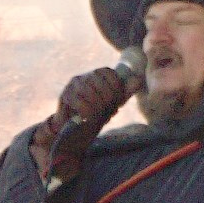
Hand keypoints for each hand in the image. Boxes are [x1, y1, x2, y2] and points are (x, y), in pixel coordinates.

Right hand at [31, 64, 137, 184]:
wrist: (73, 128)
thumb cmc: (95, 113)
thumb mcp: (113, 103)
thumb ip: (125, 92)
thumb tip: (137, 80)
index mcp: (97, 74)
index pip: (112, 76)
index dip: (118, 91)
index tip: (116, 104)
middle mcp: (85, 75)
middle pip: (103, 86)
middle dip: (108, 102)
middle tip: (108, 113)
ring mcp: (73, 85)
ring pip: (92, 94)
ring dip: (98, 109)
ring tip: (98, 116)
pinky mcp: (65, 96)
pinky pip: (80, 103)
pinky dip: (87, 113)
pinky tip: (87, 118)